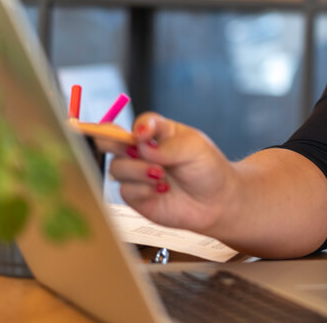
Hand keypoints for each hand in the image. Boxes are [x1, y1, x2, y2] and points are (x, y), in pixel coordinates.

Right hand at [96, 112, 237, 232]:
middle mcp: (142, 152)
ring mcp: (137, 173)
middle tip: (136, 152)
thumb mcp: (194, 147)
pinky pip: (125, 190)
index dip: (138, 127)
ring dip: (137, 170)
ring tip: (161, 175)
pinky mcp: (136, 196)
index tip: (145, 134)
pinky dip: (142, 190)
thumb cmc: (207, 169)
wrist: (216, 202)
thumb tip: (142, 145)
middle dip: (115, 144)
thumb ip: (166, 145)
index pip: (139, 123)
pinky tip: (161, 190)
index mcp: (157, 133)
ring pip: (116, 167)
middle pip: (110, 140)